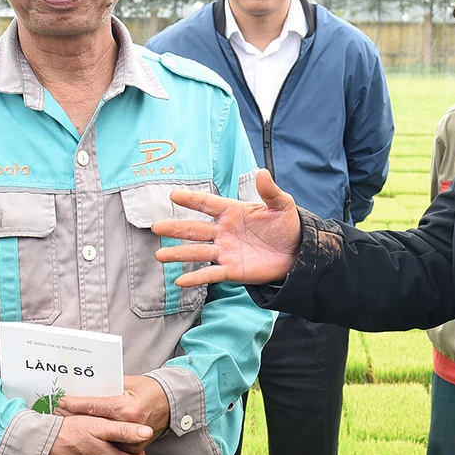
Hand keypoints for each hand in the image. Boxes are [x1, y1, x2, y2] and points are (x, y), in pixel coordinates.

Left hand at [56, 376, 170, 446]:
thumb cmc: (147, 390)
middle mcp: (128, 426)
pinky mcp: (134, 450)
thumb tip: (81, 386)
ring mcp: (132, 441)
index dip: (74, 405)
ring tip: (66, 426)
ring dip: (82, 433)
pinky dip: (97, 444)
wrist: (169, 403)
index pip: (93, 407)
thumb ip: (106, 388)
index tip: (61, 402)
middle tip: (57, 414)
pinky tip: (82, 440)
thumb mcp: (126, 383)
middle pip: (93, 426)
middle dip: (73, 419)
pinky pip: (112, 448)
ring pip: (100, 441)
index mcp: (125, 408)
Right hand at [152, 169, 301, 287]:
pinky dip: (196, 278)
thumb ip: (270, 191)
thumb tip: (263, 172)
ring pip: (198, 252)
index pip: (207, 204)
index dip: (191, 199)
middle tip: (156, 227)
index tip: (173, 195)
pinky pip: (211, 274)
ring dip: (179, 254)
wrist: (297, 252)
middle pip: (195, 229)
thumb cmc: (287, 225)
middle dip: (176, 228)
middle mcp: (224, 231)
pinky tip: (180, 281)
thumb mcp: (282, 205)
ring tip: (159, 256)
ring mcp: (226, 251)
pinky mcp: (232, 270)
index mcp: (233, 212)